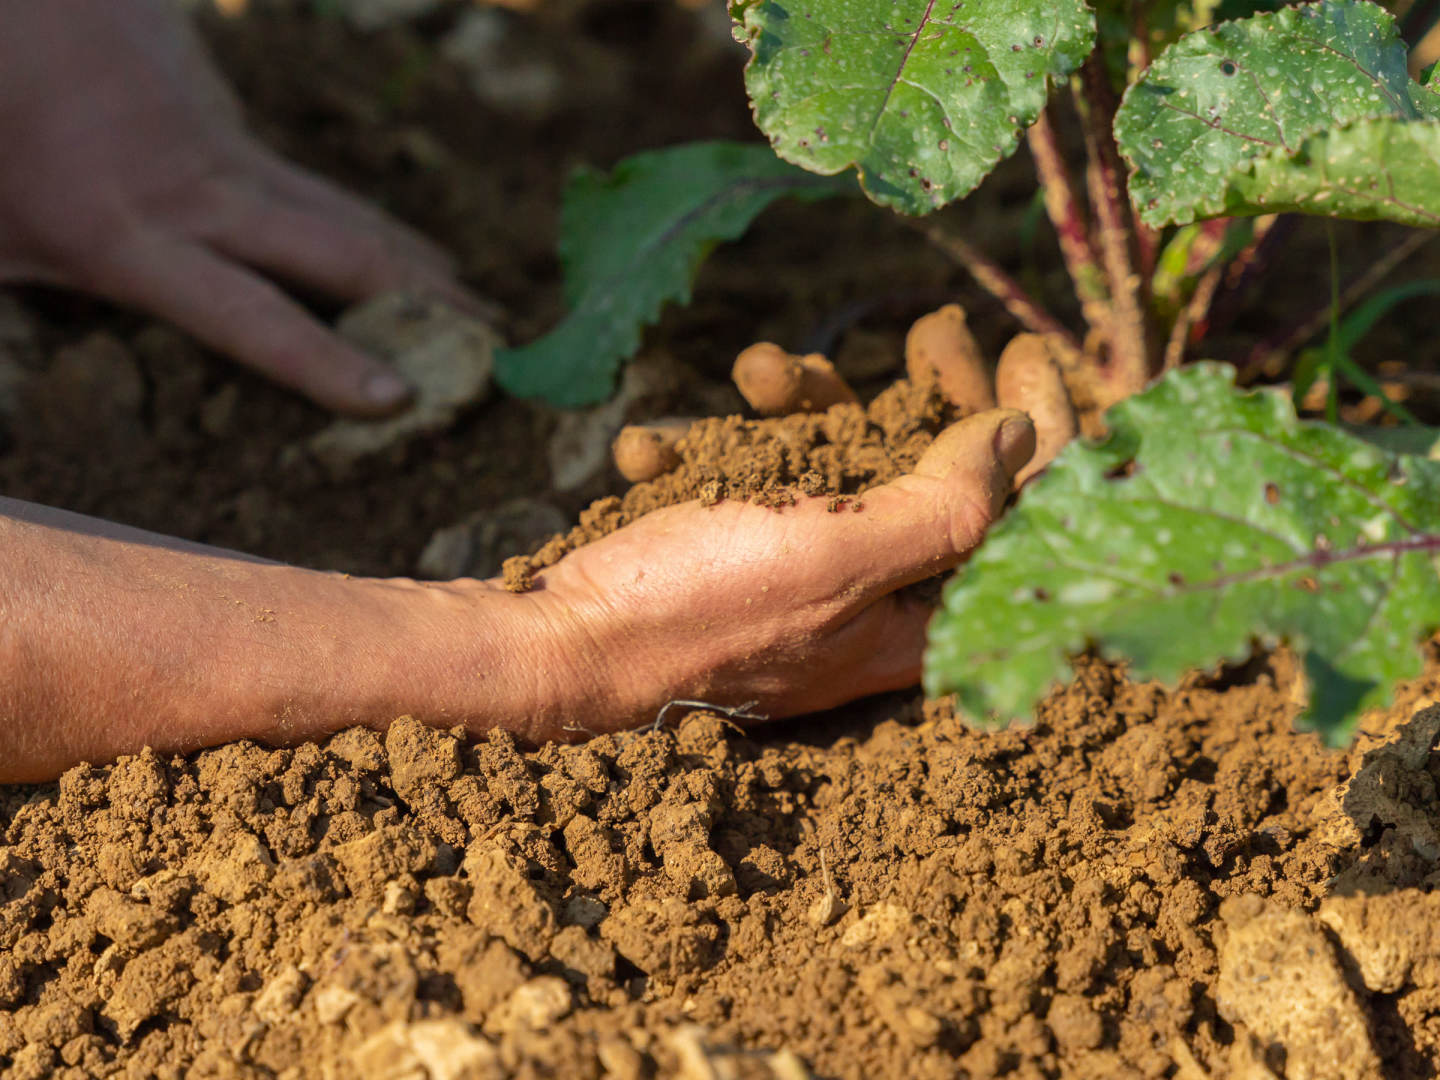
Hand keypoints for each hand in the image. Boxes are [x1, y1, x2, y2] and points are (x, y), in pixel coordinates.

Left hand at [0, 0, 479, 414]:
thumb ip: (28, 292)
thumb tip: (35, 380)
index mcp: (130, 234)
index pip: (252, 315)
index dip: (327, 363)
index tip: (399, 397)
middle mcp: (201, 191)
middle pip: (344, 249)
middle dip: (428, 302)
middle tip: (496, 342)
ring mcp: (226, 143)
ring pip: (344, 211)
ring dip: (417, 261)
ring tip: (477, 300)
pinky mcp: (231, 118)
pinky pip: (303, 184)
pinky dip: (357, 225)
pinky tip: (391, 254)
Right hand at [438, 312, 1079, 738]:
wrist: (555, 648)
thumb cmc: (699, 610)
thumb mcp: (839, 555)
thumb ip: (947, 504)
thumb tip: (1018, 437)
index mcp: (915, 621)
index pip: (1015, 521)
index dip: (1038, 431)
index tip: (1028, 349)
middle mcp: (865, 601)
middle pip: (934, 478)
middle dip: (929, 393)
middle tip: (932, 329)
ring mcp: (793, 574)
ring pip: (838, 460)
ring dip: (800, 403)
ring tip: (761, 366)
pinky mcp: (729, 554)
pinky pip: (747, 480)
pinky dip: (711, 447)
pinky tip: (653, 448)